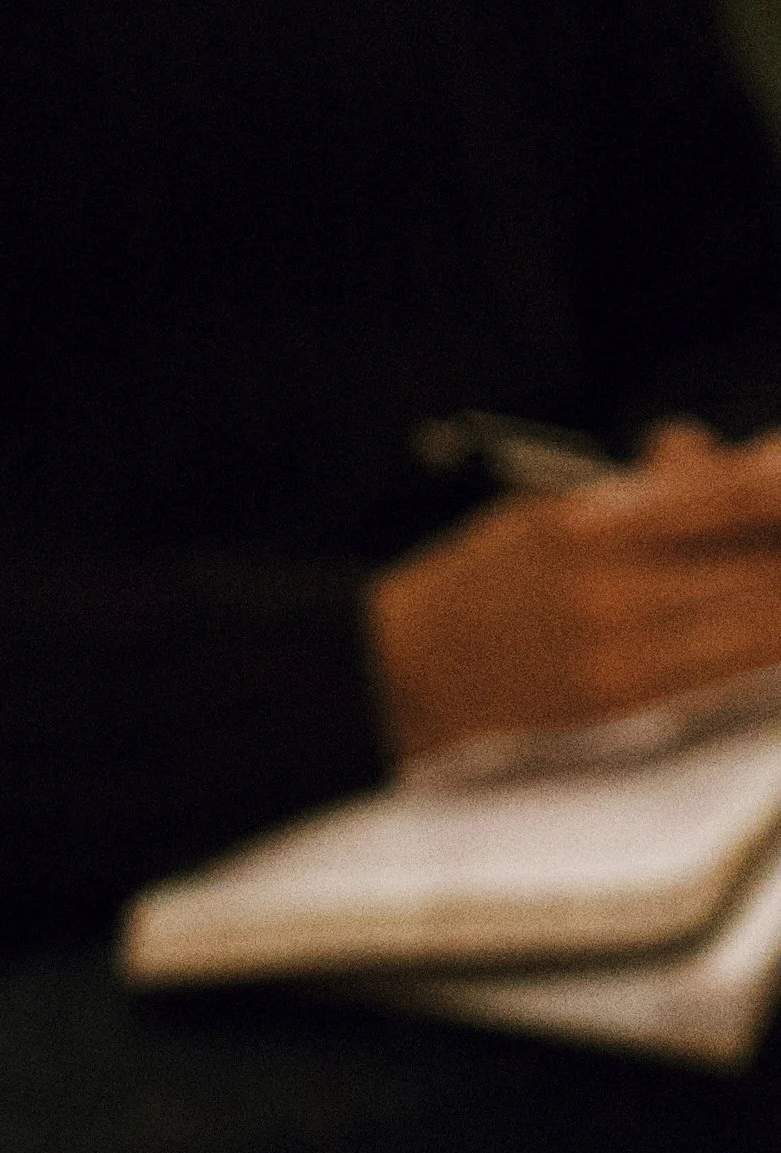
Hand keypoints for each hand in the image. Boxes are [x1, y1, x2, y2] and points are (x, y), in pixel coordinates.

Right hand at [370, 422, 780, 763]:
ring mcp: (617, 652)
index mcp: (595, 521)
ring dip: (780, 606)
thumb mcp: (553, 507)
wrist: (408, 672)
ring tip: (778, 591)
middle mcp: (611, 588)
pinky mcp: (619, 701)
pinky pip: (722, 669)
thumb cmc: (482, 582)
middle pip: (759, 565)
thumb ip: (641, 489)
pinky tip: (773, 634)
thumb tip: (706, 452)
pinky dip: (762, 645)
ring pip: (756, 625)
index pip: (735, 495)